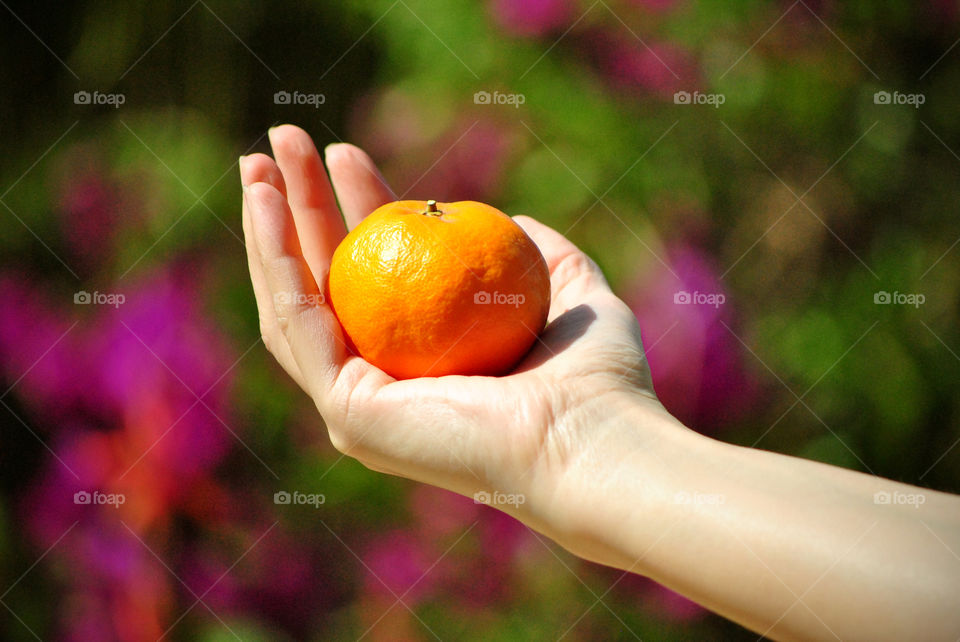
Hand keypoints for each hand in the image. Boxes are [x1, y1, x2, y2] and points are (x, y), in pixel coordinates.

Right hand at [239, 125, 677, 544]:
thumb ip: (542, 254)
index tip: (345, 152)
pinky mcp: (348, 411)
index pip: (379, 274)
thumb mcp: (572, 290)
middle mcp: (384, 384)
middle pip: (325, 283)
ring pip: (294, 303)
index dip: (355, 209)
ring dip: (269, 227)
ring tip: (258, 160)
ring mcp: (359, 404)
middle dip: (297, 209)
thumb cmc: (597, 379)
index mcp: (428, 362)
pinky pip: (299, 323)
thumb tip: (511, 220)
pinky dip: (275, 261)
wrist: (593, 438)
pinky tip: (265, 202)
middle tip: (282, 141)